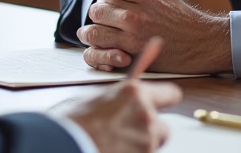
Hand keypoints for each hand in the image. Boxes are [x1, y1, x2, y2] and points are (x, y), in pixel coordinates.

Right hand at [62, 79, 181, 152]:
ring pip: (153, 144)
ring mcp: (146, 139)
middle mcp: (146, 114)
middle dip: (151, 131)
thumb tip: (131, 99)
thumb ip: (122, 98)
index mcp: (134, 93)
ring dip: (141, 145)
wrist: (69, 145)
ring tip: (118, 144)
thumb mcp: (99, 99)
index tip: (163, 103)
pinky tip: (116, 150)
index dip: (166, 100)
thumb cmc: (77, 123)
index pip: (171, 93)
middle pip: (164, 126)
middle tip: (131, 133)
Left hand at [78, 0, 230, 73]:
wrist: (201, 42)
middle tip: (104, 18)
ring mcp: (133, 31)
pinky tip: (101, 46)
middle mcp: (137, 10)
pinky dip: (97, 46)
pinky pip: (101, 45)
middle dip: (99, 12)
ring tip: (97, 32)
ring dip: (92, 30)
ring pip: (95, 26)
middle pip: (99, 6)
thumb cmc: (181, 17)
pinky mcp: (133, 50)